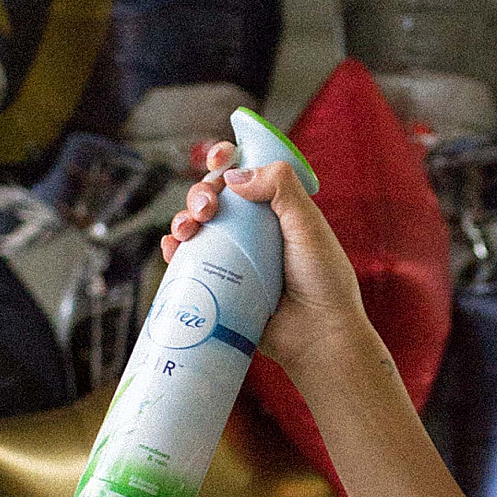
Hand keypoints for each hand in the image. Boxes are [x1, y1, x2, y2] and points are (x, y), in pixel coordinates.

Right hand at [161, 141, 367, 378]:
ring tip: (188, 229)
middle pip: (214, 196)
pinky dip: (174, 250)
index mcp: (276, 209)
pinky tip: (173, 248)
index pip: (246, 172)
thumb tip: (234, 175)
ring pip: (197, 226)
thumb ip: (281, 189)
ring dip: (182, 218)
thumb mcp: (309, 225)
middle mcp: (252, 229)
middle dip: (201, 192)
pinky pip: (188, 262)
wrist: (318, 337)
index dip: (227, 159)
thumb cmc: (323, 281)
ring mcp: (234, 257)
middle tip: (207, 208)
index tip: (218, 159)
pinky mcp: (219, 284)